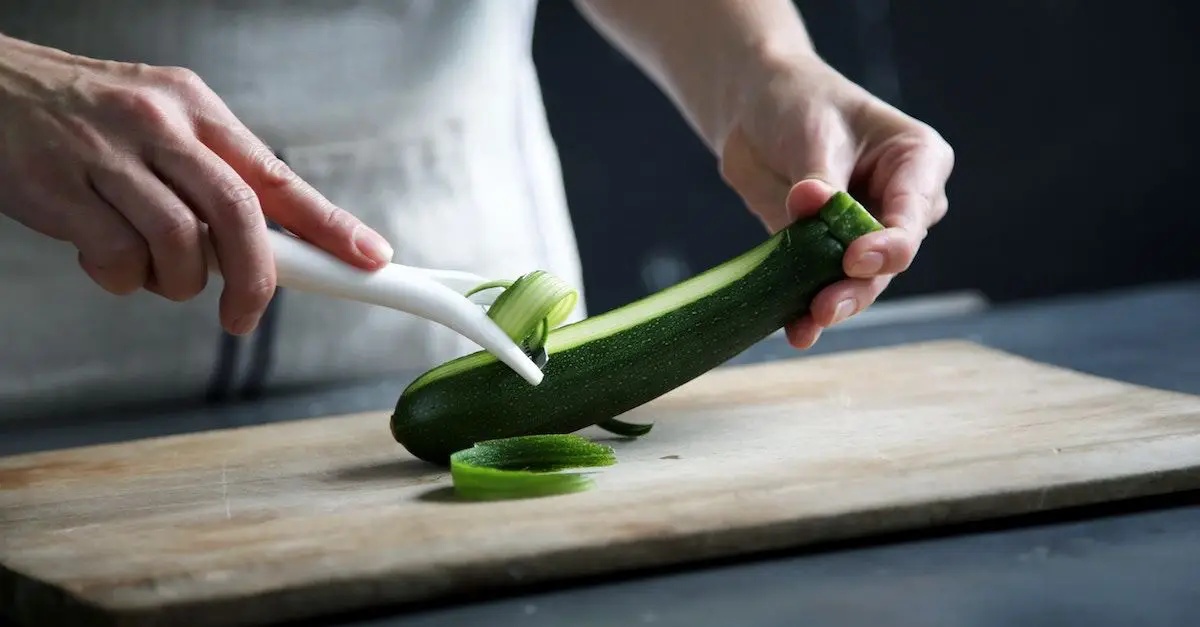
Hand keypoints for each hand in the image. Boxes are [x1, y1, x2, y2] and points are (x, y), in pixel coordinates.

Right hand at [0, 35, 393, 334]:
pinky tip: (103, 257)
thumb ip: (212, 175)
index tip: (369, 258)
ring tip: (151, 270)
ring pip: (179, 245)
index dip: (330, 224)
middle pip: (239, 214)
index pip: (278, 176)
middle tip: (246, 316)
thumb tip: (273, 242)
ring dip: (175, 282)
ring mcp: (107, 155)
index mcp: (195, 109)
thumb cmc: (83, 117)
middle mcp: (159, 126)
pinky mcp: (58, 189)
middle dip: (256, 278)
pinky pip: (115, 259)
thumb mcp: (161, 123)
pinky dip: (120, 278)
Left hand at [719, 51, 953, 348]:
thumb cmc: (800, 105)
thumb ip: (818, 176)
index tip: (855, 258)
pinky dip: (806, 309)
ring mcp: (866, 234)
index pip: (912, 213)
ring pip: (859, 281)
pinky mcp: (825, 255)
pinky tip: (796, 331)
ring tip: (807, 323)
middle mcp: (902, 205)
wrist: (755, 110)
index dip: (889, 244)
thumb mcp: (813, 132)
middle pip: (889, 258)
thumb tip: (810, 203)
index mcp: (919, 162)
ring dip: (834, 304)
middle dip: (858, 286)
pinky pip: (821, 286)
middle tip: (826, 306)